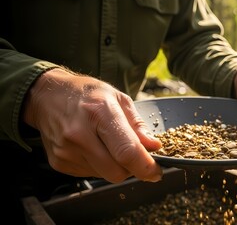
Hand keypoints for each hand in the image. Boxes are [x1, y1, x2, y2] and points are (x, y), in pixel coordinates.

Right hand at [23, 69, 161, 182]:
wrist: (46, 97)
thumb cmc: (87, 94)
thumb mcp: (118, 98)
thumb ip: (137, 125)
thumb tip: (154, 146)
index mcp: (100, 113)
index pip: (126, 151)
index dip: (146, 167)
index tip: (156, 172)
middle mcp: (80, 134)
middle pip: (117, 172)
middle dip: (132, 169)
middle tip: (134, 156)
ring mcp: (67, 151)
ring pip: (105, 176)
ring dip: (114, 166)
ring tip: (107, 143)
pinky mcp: (59, 163)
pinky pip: (90, 175)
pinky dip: (99, 166)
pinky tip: (93, 147)